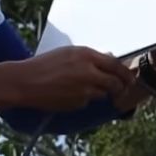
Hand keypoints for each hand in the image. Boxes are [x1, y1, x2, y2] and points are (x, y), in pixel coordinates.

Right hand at [13, 46, 135, 111]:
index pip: (114, 64)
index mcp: (86, 55)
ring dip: (98, 92)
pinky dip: (83, 99)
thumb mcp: (68, 53)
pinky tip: (68, 94)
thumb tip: (108, 60)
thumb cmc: (44, 65)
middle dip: (119, 87)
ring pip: (101, 93)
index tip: (129, 78)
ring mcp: (83, 88)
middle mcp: (88, 71)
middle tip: (120, 89)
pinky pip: (87, 102)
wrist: (25, 81)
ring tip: (80, 88)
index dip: (124, 72)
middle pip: (114, 81)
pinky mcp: (77, 102)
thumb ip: (89, 57)